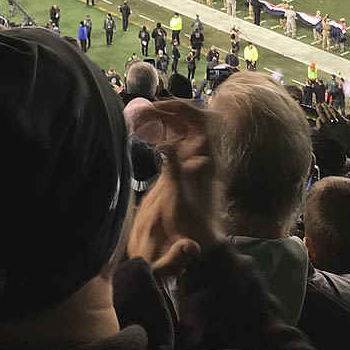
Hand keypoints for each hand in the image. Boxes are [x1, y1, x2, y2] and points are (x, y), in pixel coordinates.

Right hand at [127, 100, 223, 276]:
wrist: (203, 243)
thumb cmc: (191, 224)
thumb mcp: (179, 199)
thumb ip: (174, 170)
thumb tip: (166, 144)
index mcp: (208, 157)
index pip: (200, 118)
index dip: (179, 107)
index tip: (155, 108)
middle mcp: (207, 154)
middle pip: (191, 118)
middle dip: (166, 111)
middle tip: (141, 114)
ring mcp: (200, 158)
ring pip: (185, 128)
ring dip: (164, 121)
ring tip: (141, 122)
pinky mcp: (192, 166)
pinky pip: (180, 139)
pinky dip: (165, 133)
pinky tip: (149, 138)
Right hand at [316, 104, 349, 153]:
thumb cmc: (343, 137)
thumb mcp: (334, 135)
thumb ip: (327, 129)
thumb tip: (321, 120)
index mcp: (329, 135)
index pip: (319, 128)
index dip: (318, 122)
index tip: (318, 117)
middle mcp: (333, 131)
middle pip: (323, 119)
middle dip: (319, 111)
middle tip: (317, 105)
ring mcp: (339, 127)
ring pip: (330, 116)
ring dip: (325, 108)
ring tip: (323, 104)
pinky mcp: (346, 123)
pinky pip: (337, 115)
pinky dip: (333, 110)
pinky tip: (331, 106)